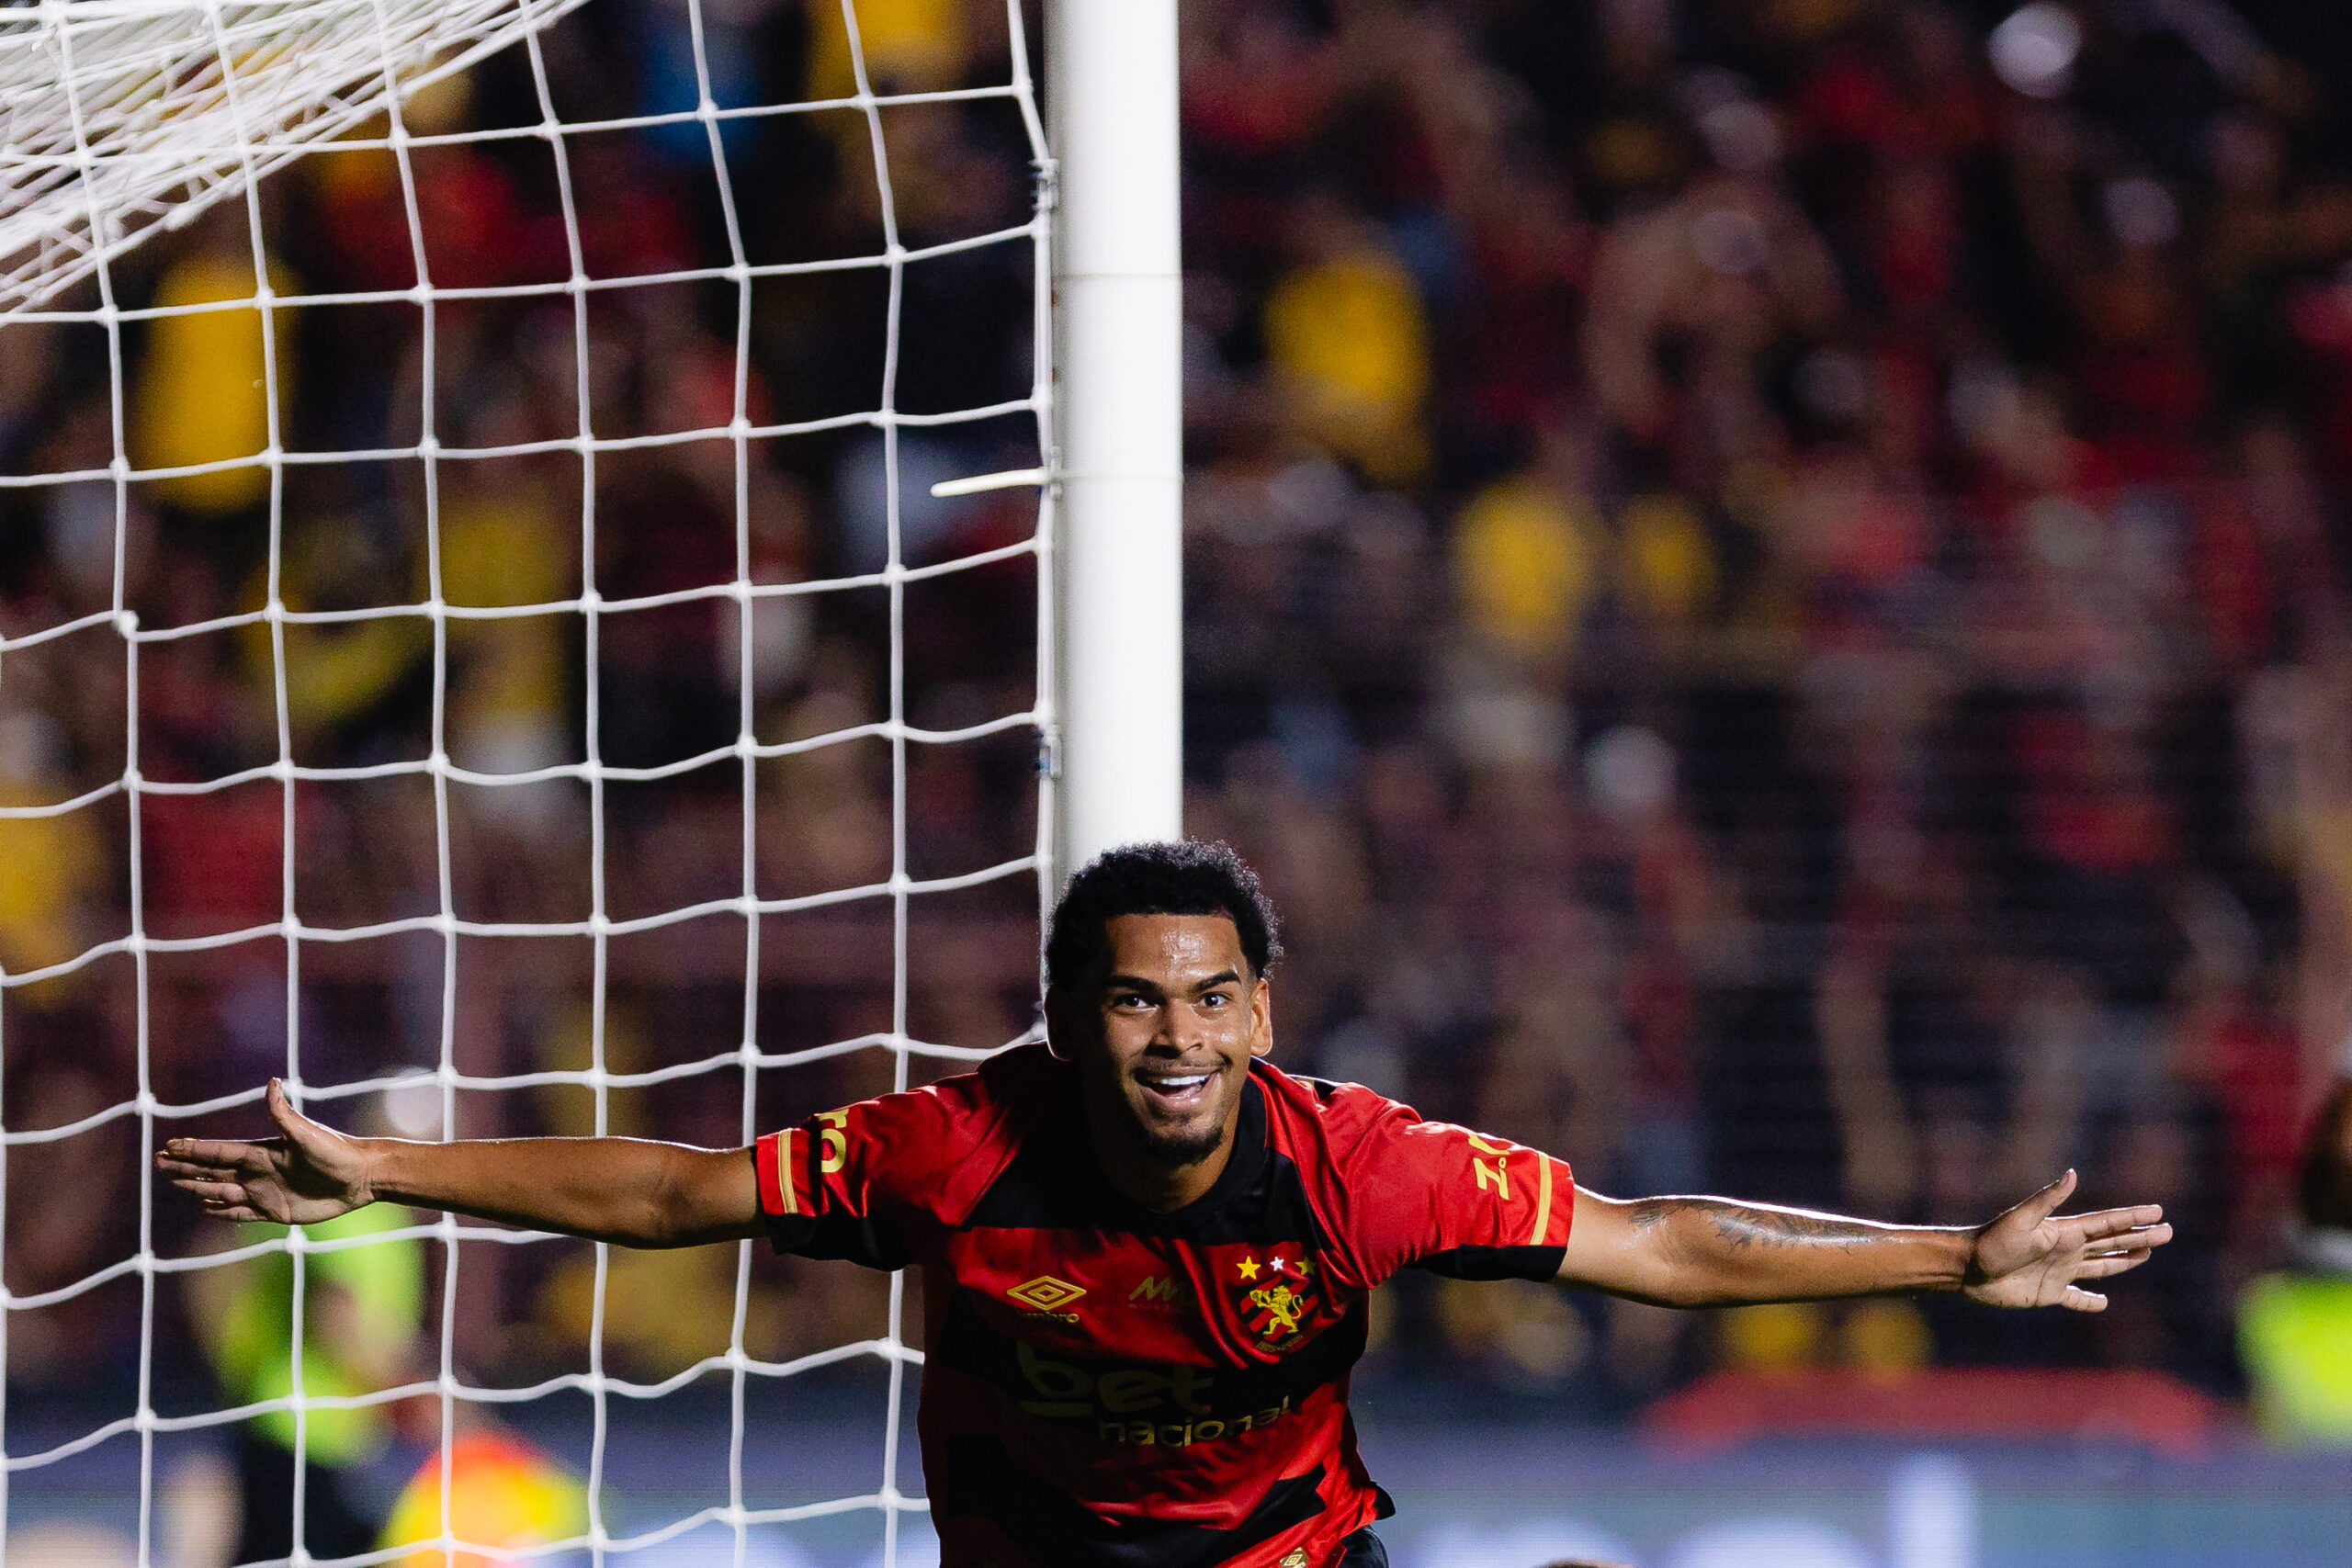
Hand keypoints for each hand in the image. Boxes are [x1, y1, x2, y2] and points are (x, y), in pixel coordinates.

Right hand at [155, 1079, 377, 1224]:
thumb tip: (272, 1082)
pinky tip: (206, 1207)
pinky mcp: (276, 1211)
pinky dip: (222, 1211)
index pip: (219, 1151)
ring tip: (176, 1183)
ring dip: (198, 1187)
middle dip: (185, 1166)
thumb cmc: (337, 1152)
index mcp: (263, 1151)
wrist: (362, 1177)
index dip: (194, 1149)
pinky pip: (241, 1213)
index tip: (169, 1145)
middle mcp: (259, 1171)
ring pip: (221, 1191)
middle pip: (213, 1170)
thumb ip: (284, 1113)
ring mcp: (266, 1191)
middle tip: (159, 1162)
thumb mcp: (308, 1133)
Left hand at [1963, 1169, 2170, 1311]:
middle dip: (2139, 1237)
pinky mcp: (2049, 1293)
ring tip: (2146, 1253)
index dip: (2133, 1218)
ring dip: (2124, 1260)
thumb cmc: (1992, 1241)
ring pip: (2101, 1266)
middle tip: (2167, 1232)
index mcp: (2064, 1231)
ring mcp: (2059, 1272)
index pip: (2106, 1223)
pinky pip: (2076, 1298)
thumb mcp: (2021, 1218)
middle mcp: (2066, 1250)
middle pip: (2111, 1243)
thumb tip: (2073, 1173)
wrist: (1967, 1268)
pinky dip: (2090, 1302)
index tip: (2158, 1212)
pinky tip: (2103, 1302)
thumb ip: (2048, 1199)